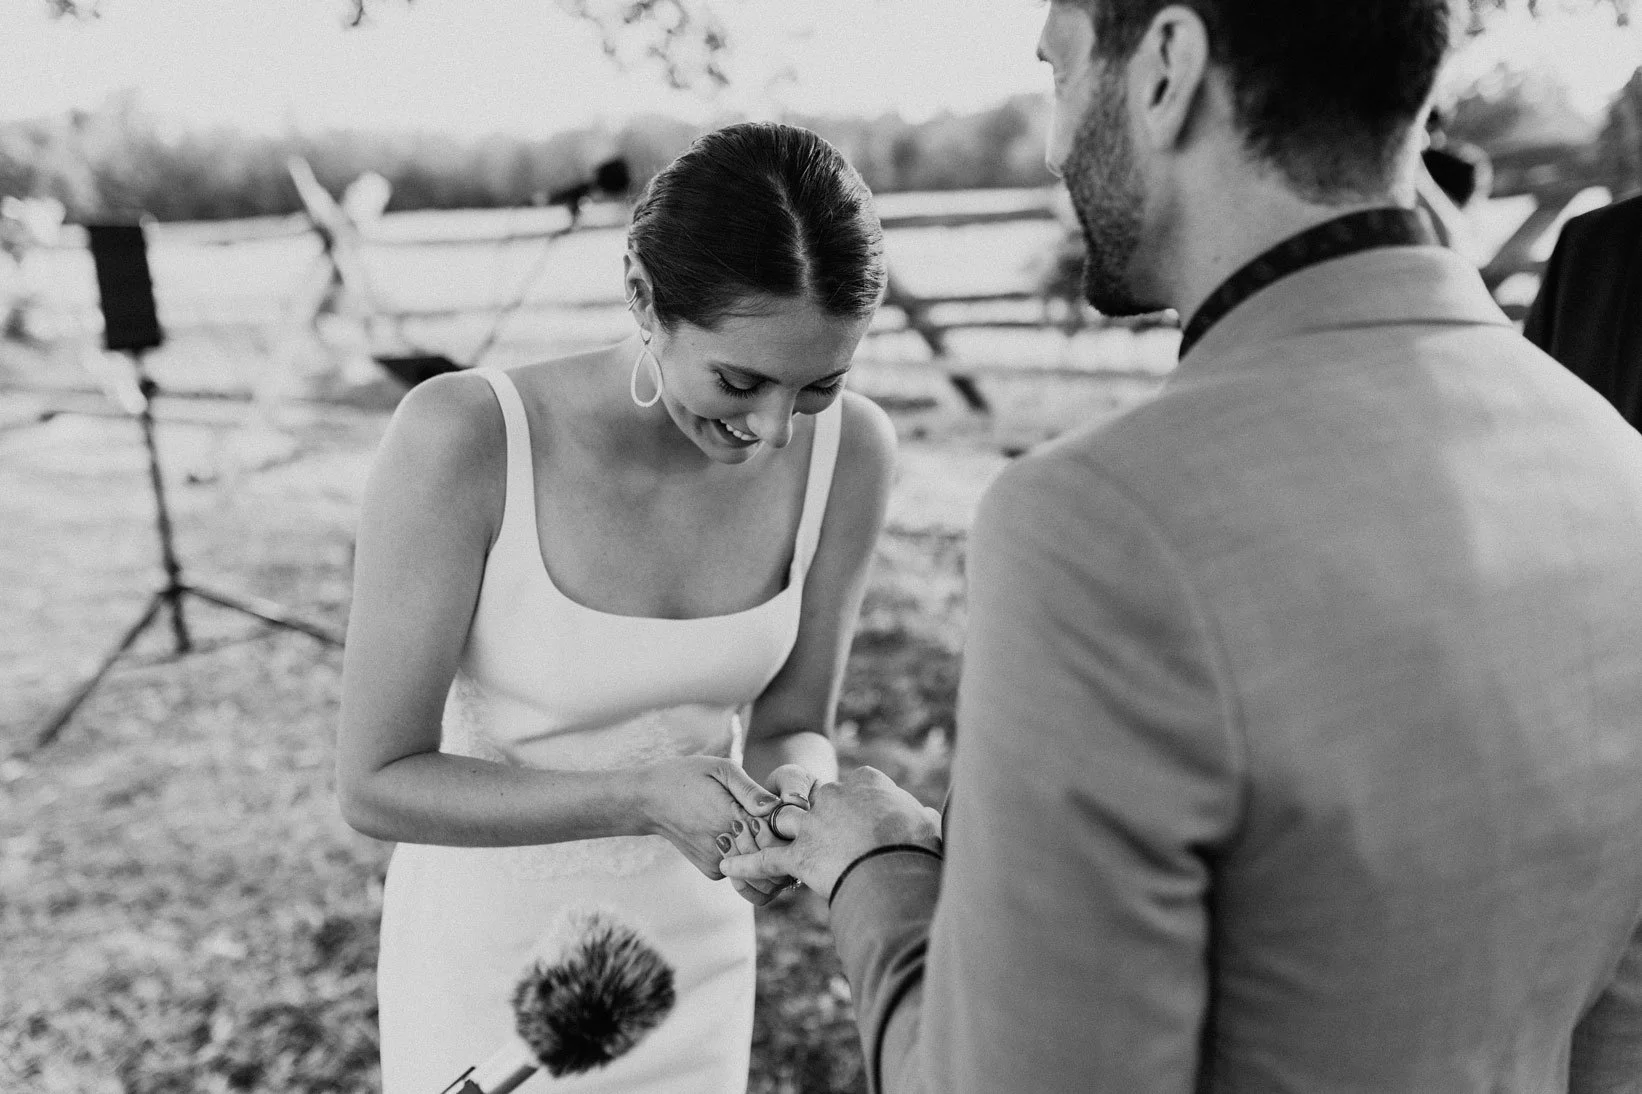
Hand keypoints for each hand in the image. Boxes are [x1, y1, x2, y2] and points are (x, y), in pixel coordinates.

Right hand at [639, 756, 779, 879]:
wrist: (650, 801)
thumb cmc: (688, 777)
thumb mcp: (721, 770)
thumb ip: (751, 790)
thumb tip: (776, 807)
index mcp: (730, 817)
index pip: (775, 834)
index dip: (785, 826)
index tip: (786, 814)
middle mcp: (724, 846)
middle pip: (770, 856)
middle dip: (779, 842)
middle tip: (780, 825)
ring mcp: (718, 864)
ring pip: (758, 868)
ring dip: (766, 853)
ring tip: (762, 830)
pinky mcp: (713, 872)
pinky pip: (742, 870)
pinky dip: (748, 858)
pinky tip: (743, 838)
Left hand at [718, 765, 939, 896]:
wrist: (895, 873)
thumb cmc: (918, 847)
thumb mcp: (928, 823)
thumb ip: (924, 816)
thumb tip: (932, 815)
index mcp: (867, 782)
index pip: (857, 780)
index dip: (857, 798)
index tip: (863, 812)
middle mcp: (833, 796)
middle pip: (815, 796)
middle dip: (813, 809)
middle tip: (817, 827)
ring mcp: (811, 825)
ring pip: (783, 818)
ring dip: (775, 828)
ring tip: (763, 834)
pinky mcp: (796, 856)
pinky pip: (764, 858)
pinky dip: (745, 863)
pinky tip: (728, 866)